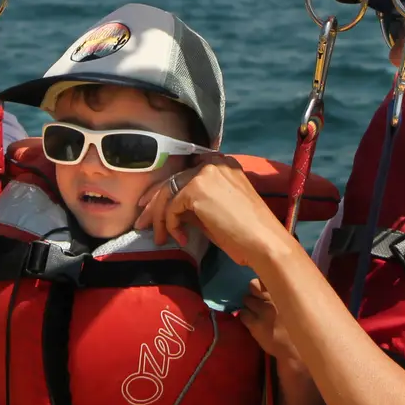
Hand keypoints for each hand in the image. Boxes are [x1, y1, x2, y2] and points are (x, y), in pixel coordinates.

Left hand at [134, 156, 293, 267]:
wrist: (263, 241)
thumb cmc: (246, 233)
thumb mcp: (216, 212)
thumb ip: (195, 204)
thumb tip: (171, 210)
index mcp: (223, 164)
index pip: (184, 173)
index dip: (165, 190)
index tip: (150, 206)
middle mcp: (213, 163)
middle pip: (172, 180)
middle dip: (153, 204)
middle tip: (141, 223)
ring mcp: (204, 174)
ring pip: (167, 193)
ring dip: (159, 218)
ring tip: (160, 239)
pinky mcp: (196, 188)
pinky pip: (172, 207)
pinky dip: (171, 225)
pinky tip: (181, 239)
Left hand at [237, 279, 306, 369]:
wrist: (296, 351)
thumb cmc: (298, 327)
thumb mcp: (296, 306)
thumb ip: (286, 293)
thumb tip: (277, 283)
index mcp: (285, 292)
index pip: (266, 277)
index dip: (263, 283)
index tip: (265, 290)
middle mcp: (273, 299)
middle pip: (253, 285)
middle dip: (254, 292)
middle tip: (258, 301)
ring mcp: (263, 311)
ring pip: (246, 299)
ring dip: (249, 305)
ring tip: (255, 313)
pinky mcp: (255, 325)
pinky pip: (243, 314)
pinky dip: (246, 317)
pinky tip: (252, 322)